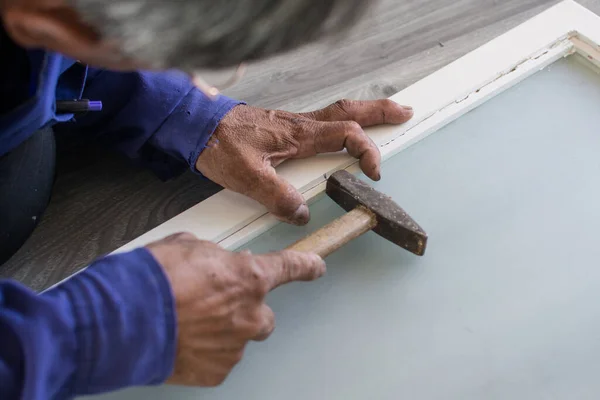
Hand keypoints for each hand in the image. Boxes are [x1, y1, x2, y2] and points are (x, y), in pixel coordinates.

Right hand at [147, 233, 324, 386]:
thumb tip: (215, 262)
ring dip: (223, 330)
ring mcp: (235, 346)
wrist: (123, 320)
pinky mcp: (217, 371)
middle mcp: (250, 314)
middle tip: (214, 304)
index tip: (316, 266)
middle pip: (263, 314)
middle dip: (245, 308)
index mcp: (248, 277)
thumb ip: (213, 256)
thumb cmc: (153, 280)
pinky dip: (207, 351)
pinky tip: (183, 340)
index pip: (290, 267)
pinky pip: (219, 359)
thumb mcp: (187, 247)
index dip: (306, 266)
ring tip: (188, 323)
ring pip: (240, 337)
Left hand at [196, 99, 412, 224]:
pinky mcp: (284, 126)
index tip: (373, 172)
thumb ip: (275, 195)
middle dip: (380, 111)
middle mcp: (300, 124)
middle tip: (404, 112)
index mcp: (298, 134)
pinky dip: (341, 120)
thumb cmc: (220, 144)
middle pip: (349, 111)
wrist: (198, 125)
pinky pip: (322, 119)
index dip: (366, 151)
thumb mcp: (246, 175)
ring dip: (364, 112)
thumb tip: (301, 214)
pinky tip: (340, 131)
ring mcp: (293, 122)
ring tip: (384, 116)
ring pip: (337, 112)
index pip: (346, 135)